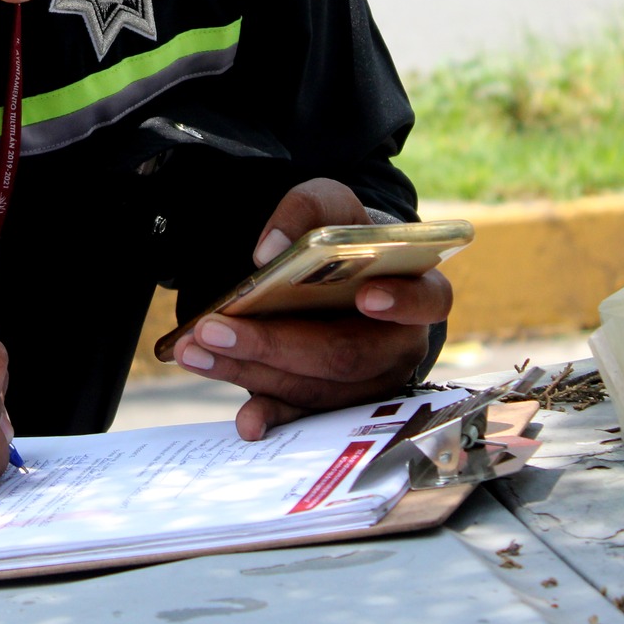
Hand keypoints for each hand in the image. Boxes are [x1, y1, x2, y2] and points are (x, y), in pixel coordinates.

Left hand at [172, 178, 450, 441]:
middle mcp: (398, 344)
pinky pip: (305, 414)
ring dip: (251, 372)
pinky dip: (272, 415)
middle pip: (346, 354)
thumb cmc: (342, 235)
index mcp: (415, 289)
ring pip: (317, 387)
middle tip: (214, 329)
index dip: (402, 301)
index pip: (428, 298)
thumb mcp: (329, 203)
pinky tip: (247, 421)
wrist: (335, 269)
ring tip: (194, 350)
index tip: (367, 296)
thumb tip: (270, 250)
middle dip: (277, 344)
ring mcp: (369, 381)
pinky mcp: (335, 401)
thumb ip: (307, 210)